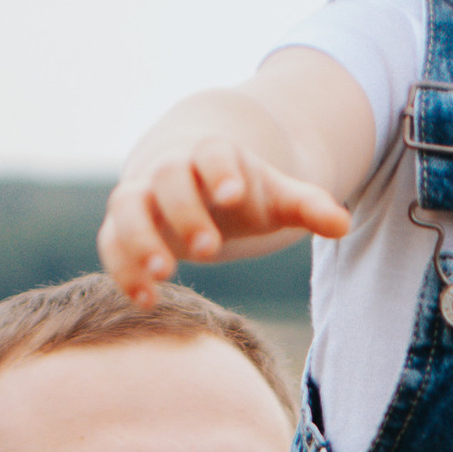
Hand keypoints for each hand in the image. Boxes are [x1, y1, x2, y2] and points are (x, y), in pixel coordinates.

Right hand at [98, 140, 352, 304]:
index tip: (235, 196)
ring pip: (127, 205)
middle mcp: (171, 170)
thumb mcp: (277, 198)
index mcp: (214, 155)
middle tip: (209, 249)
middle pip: (168, 177)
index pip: (214, 152)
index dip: (222, 171)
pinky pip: (110, 241)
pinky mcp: (120, 227)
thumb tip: (342, 225)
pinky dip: (122, 268)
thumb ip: (309, 207)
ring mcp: (141, 197)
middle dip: (186, 210)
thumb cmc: (240, 194)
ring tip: (165, 273)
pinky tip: (146, 299)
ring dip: (140, 237)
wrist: (191, 185)